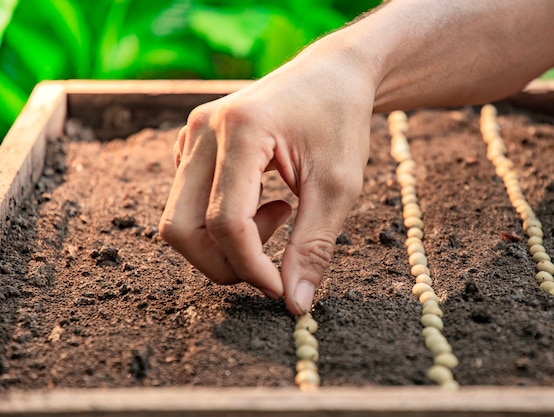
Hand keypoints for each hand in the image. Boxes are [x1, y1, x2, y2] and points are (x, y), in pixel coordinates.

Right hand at [159, 42, 376, 314]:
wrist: (332, 75)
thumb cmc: (341, 122)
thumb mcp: (339, 186)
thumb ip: (313, 248)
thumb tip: (294, 305)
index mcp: (241, 131)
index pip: (225, 221)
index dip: (250, 266)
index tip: (280, 288)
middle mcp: (203, 130)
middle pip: (180, 227)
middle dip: (223, 263)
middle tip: (274, 260)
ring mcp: (191, 135)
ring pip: (179, 219)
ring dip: (225, 241)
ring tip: (280, 215)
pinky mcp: (192, 146)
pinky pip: (188, 202)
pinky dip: (220, 222)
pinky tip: (263, 202)